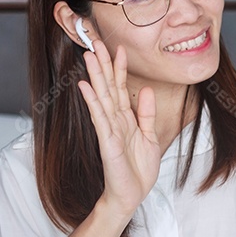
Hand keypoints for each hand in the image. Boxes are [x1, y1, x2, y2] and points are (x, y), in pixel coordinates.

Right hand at [76, 40, 160, 220]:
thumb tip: (147, 90)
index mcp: (126, 119)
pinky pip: (99, 118)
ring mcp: (109, 130)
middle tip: (97, 41)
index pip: (121, 88)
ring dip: (96, 76)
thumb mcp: (150, 137)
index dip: (120, 68)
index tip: (119, 47)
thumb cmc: (138, 169)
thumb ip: (147, 113)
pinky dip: (93, 102)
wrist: (131, 195)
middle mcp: (115, 120)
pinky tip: (86, 86)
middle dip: (104, 64)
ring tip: (89, 55)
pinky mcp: (106, 141)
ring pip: (102, 97)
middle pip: (109, 87)